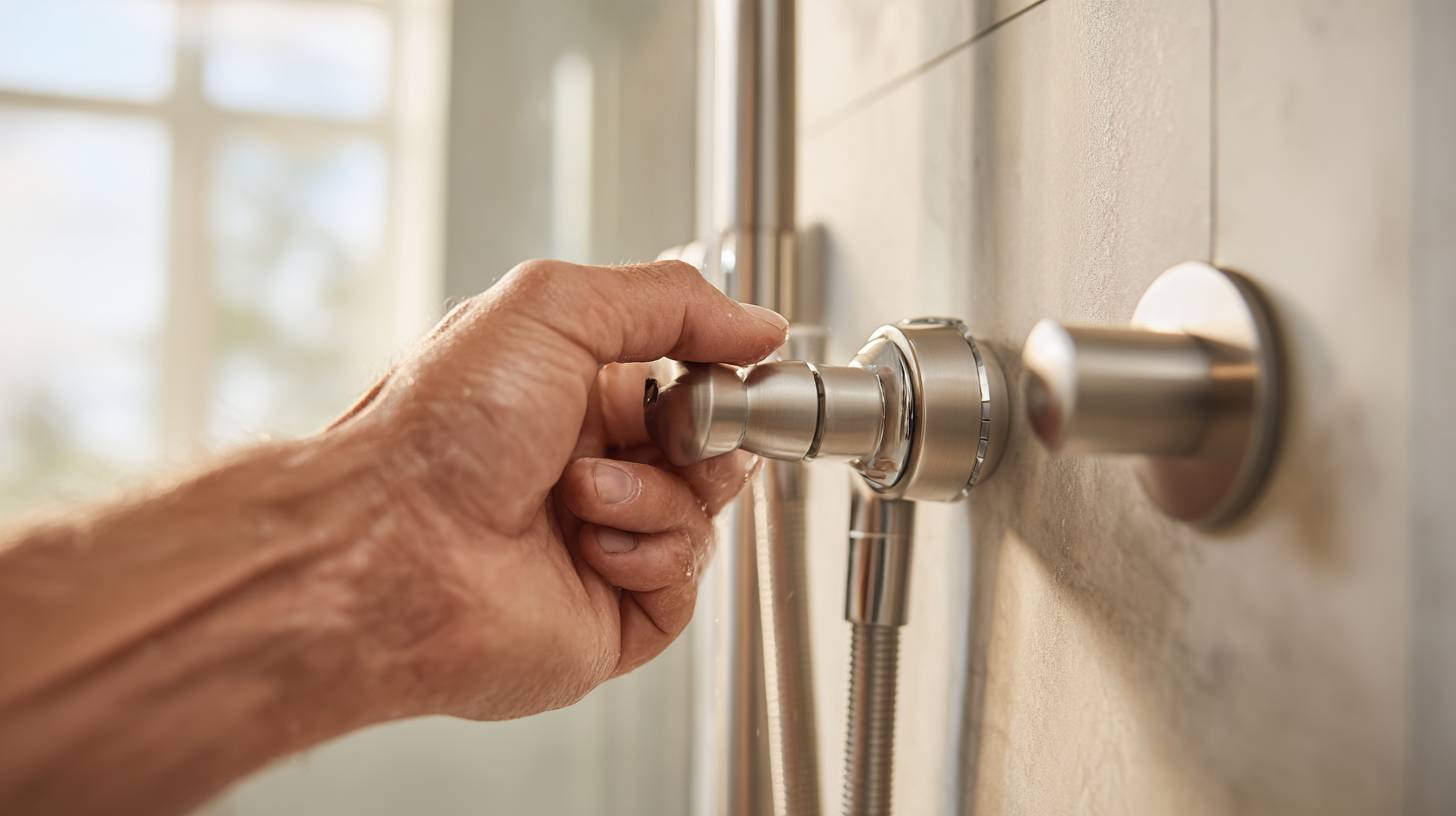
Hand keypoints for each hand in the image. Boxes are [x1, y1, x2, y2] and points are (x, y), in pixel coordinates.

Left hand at [327, 259, 786, 720]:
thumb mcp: (555, 307)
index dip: (721, 376)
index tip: (738, 370)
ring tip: (583, 495)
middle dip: (703, 439)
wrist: (390, 547)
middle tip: (662, 434)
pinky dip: (650, 558)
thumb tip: (755, 323)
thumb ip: (668, 301)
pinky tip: (590, 548)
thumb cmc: (440, 427)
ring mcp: (601, 542)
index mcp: (573, 392)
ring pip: (702, 517)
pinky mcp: (611, 615)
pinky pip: (685, 585)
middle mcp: (589, 465)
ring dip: (656, 497)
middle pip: (710, 451)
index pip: (690, 379)